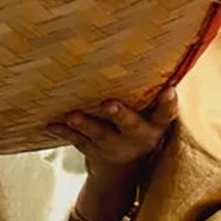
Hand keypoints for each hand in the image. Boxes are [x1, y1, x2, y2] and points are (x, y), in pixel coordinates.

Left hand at [48, 85, 177, 205]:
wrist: (120, 172)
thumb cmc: (136, 126)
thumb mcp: (149, 116)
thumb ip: (148, 93)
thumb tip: (149, 48)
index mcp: (155, 125)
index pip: (167, 114)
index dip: (168, 103)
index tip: (169, 90)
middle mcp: (137, 136)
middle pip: (131, 125)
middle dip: (120, 115)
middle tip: (109, 104)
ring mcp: (113, 145)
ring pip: (99, 134)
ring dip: (85, 124)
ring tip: (72, 116)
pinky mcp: (92, 150)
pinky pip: (76, 139)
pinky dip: (63, 130)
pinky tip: (51, 123)